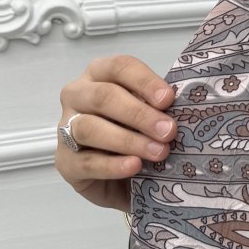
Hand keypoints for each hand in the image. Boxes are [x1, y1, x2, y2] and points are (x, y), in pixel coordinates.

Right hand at [55, 54, 175, 211]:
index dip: (144, 81)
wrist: (123, 181)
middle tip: (169, 131)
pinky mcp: (65, 162)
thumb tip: (183, 109)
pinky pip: (86, 161)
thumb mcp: (150, 116)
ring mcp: (65, 128)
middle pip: (103, 96)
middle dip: (139, 114)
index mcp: (99, 75)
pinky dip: (112, 165)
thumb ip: (158, 108)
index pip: (119, 67)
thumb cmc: (138, 136)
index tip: (169, 99)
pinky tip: (134, 166)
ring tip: (158, 152)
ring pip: (90, 128)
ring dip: (128, 140)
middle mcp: (78, 96)